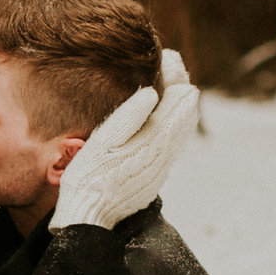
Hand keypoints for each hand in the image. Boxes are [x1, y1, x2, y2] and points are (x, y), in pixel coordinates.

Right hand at [50, 49, 200, 228]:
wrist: (89, 219)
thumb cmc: (89, 178)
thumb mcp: (103, 141)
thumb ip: (129, 116)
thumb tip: (152, 91)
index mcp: (154, 141)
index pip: (177, 100)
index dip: (174, 75)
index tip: (169, 55)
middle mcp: (165, 155)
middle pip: (187, 112)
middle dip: (181, 85)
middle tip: (172, 63)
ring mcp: (162, 168)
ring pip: (184, 129)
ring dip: (181, 105)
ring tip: (174, 84)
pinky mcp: (156, 178)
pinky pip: (175, 144)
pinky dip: (176, 124)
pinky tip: (168, 118)